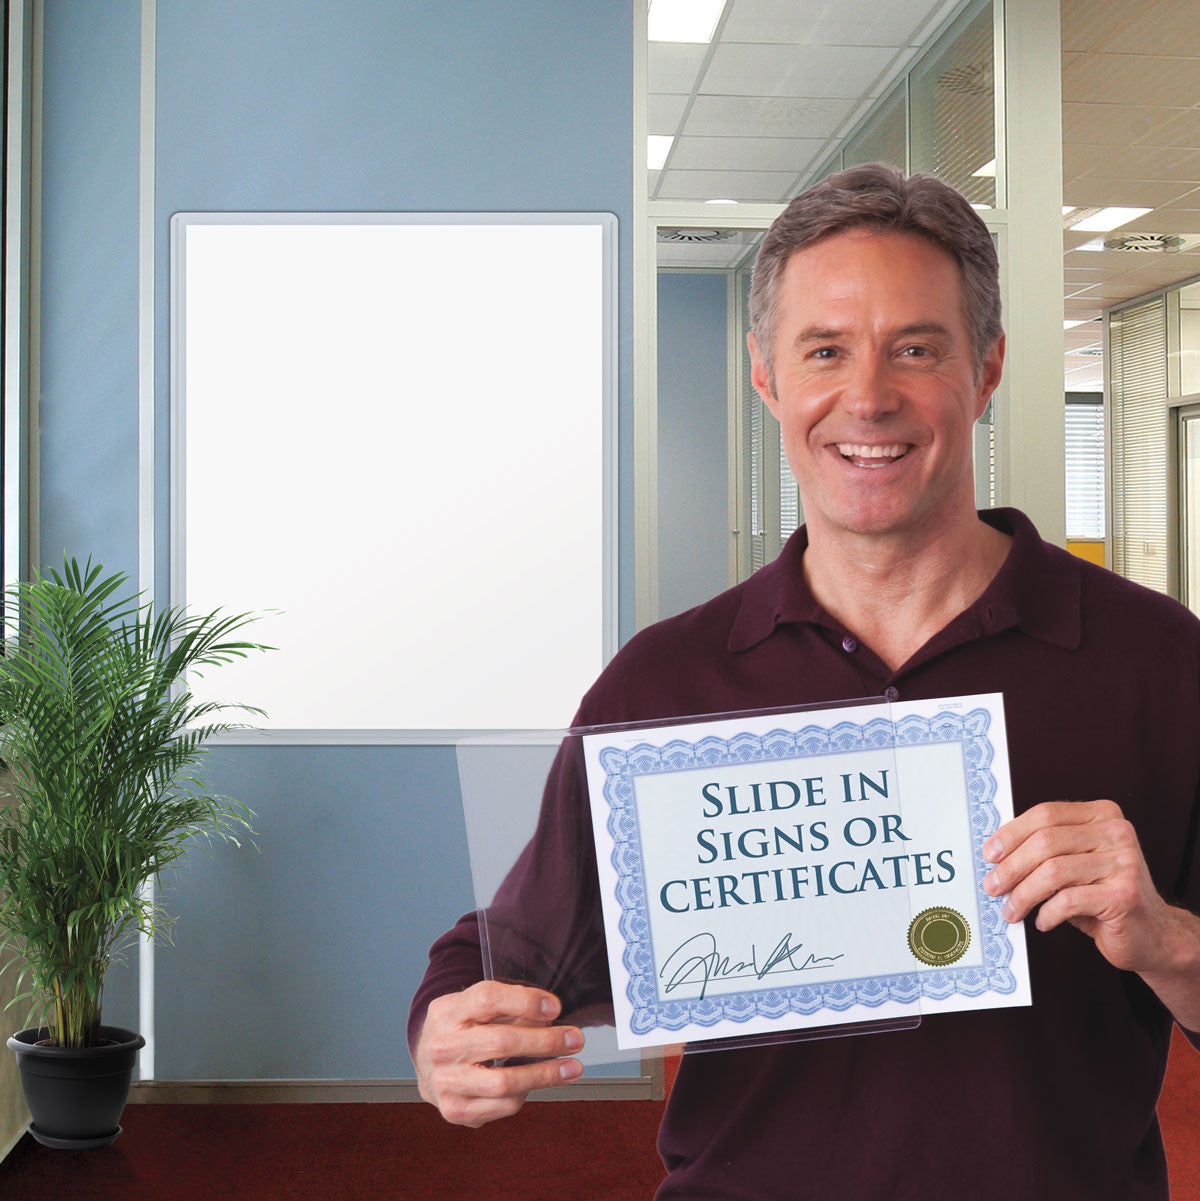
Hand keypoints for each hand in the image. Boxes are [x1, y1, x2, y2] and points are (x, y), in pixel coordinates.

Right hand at [415, 981, 583, 1126]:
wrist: (426, 1064)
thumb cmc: (462, 1030)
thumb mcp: (474, 1007)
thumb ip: (508, 1007)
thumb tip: (550, 1014)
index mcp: (447, 1011)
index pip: (488, 999)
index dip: (526, 1001)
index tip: (555, 1007)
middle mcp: (441, 1047)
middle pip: (501, 1041)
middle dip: (545, 1041)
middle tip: (574, 1039)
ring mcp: (446, 1082)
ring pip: (505, 1080)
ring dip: (546, 1074)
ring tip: (572, 1067)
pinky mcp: (455, 1110)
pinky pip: (503, 1105)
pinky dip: (527, 1092)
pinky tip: (538, 1082)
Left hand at [981, 799, 1178, 974]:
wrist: (1152, 934)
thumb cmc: (1103, 895)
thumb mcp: (1075, 862)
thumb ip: (1046, 849)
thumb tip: (995, 853)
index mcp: (1102, 814)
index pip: (1046, 814)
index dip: (1011, 833)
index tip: (989, 854)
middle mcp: (1117, 832)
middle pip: (1045, 841)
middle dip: (1011, 867)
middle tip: (992, 886)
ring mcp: (1125, 862)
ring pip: (1053, 871)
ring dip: (1023, 894)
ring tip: (1012, 911)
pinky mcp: (1125, 895)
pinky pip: (1069, 900)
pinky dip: (1047, 913)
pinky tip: (1042, 921)